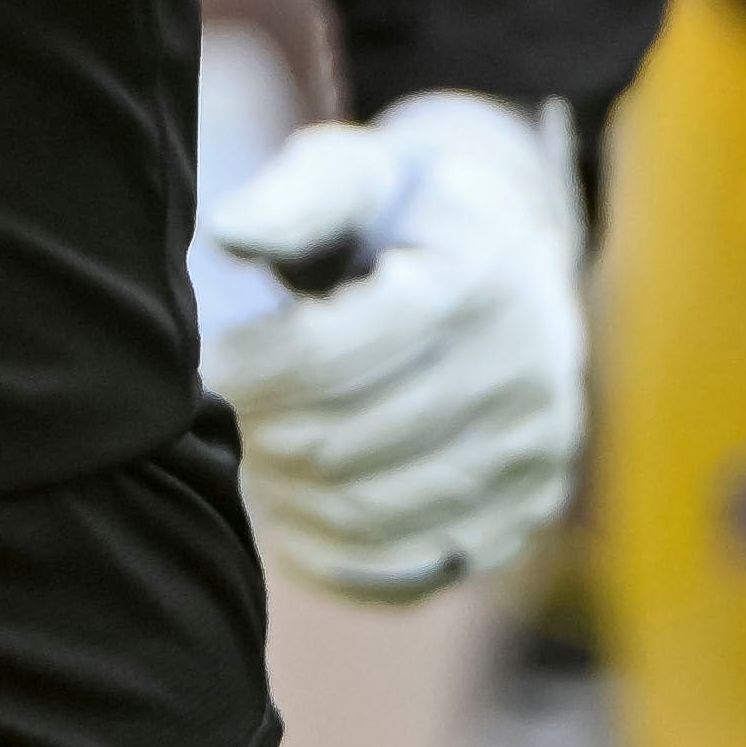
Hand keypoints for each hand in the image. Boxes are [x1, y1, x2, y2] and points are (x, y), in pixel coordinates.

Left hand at [203, 91, 591, 601]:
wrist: (505, 256)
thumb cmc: (398, 215)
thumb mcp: (352, 174)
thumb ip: (294, 199)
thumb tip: (227, 232)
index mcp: (480, 277)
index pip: (335, 355)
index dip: (254, 368)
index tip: (211, 361)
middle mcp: (527, 371)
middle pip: (347, 442)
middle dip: (261, 434)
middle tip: (217, 417)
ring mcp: (534, 452)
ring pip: (372, 514)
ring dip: (289, 498)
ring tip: (249, 456)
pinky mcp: (525, 512)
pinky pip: (410, 571)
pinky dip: (335, 559)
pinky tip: (292, 517)